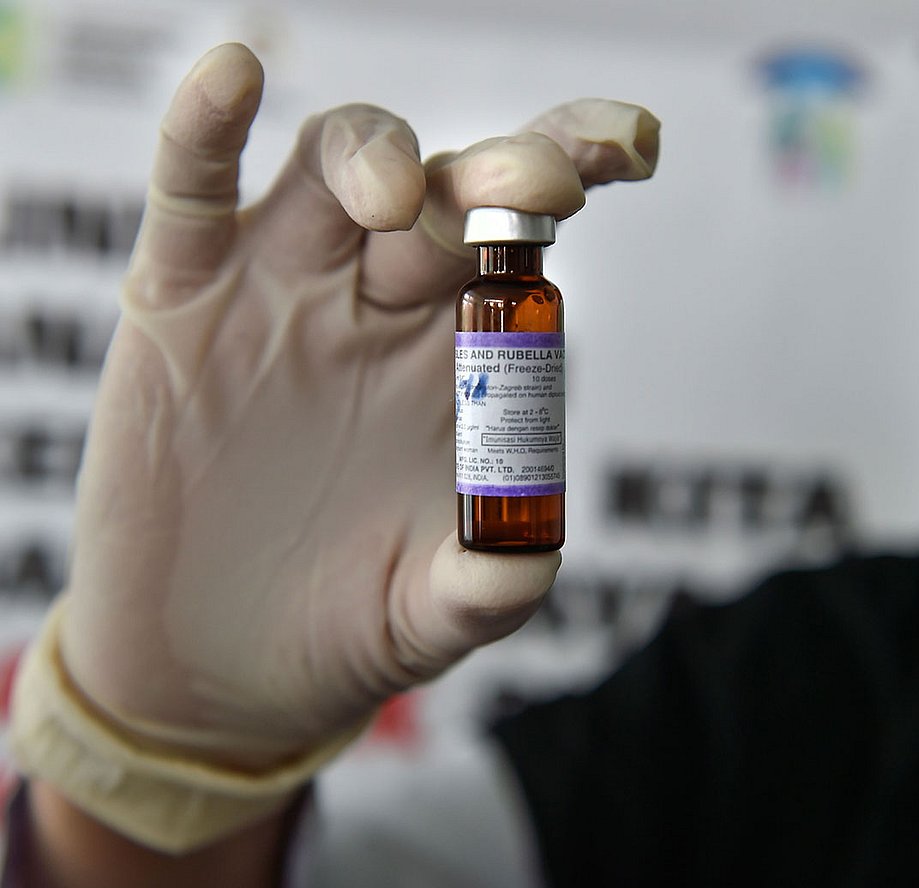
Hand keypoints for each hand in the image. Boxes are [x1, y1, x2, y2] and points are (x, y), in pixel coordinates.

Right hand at [55, 42, 658, 767]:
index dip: (574, 167)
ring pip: (330, 169)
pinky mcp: (180, 303)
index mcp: (460, 352)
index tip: (630, 149)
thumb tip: (526, 555)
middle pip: (446, 190)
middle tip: (542, 187)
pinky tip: (234, 78)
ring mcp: (280, 291)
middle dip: (499, 173)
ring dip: (373, 155)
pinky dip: (204, 132)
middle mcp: (380, 301)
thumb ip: (485, 586)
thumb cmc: (346, 624)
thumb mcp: (429, 616)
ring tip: (395, 196)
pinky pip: (192, 194)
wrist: (219, 669)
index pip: (525, 233)